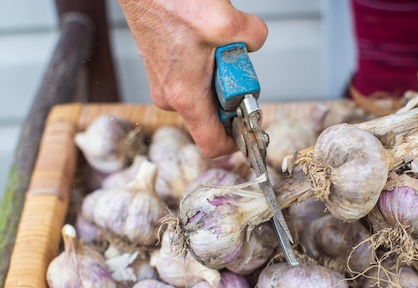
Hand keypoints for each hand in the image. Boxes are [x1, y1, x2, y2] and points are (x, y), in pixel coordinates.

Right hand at [118, 0, 267, 157]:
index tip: (249, 126)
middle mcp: (171, 96)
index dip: (236, 141)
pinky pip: (192, 81)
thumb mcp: (226, 20)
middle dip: (231, 95)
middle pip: (213, 116)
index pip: (212, 144)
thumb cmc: (168, 2)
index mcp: (185, 95)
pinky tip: (206, 42)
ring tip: (218, 47)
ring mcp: (164, 86)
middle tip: (236, 67)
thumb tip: (255, 42)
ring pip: (204, 95)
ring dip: (219, 77)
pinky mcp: (162, 72)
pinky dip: (205, 66)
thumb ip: (253, 36)